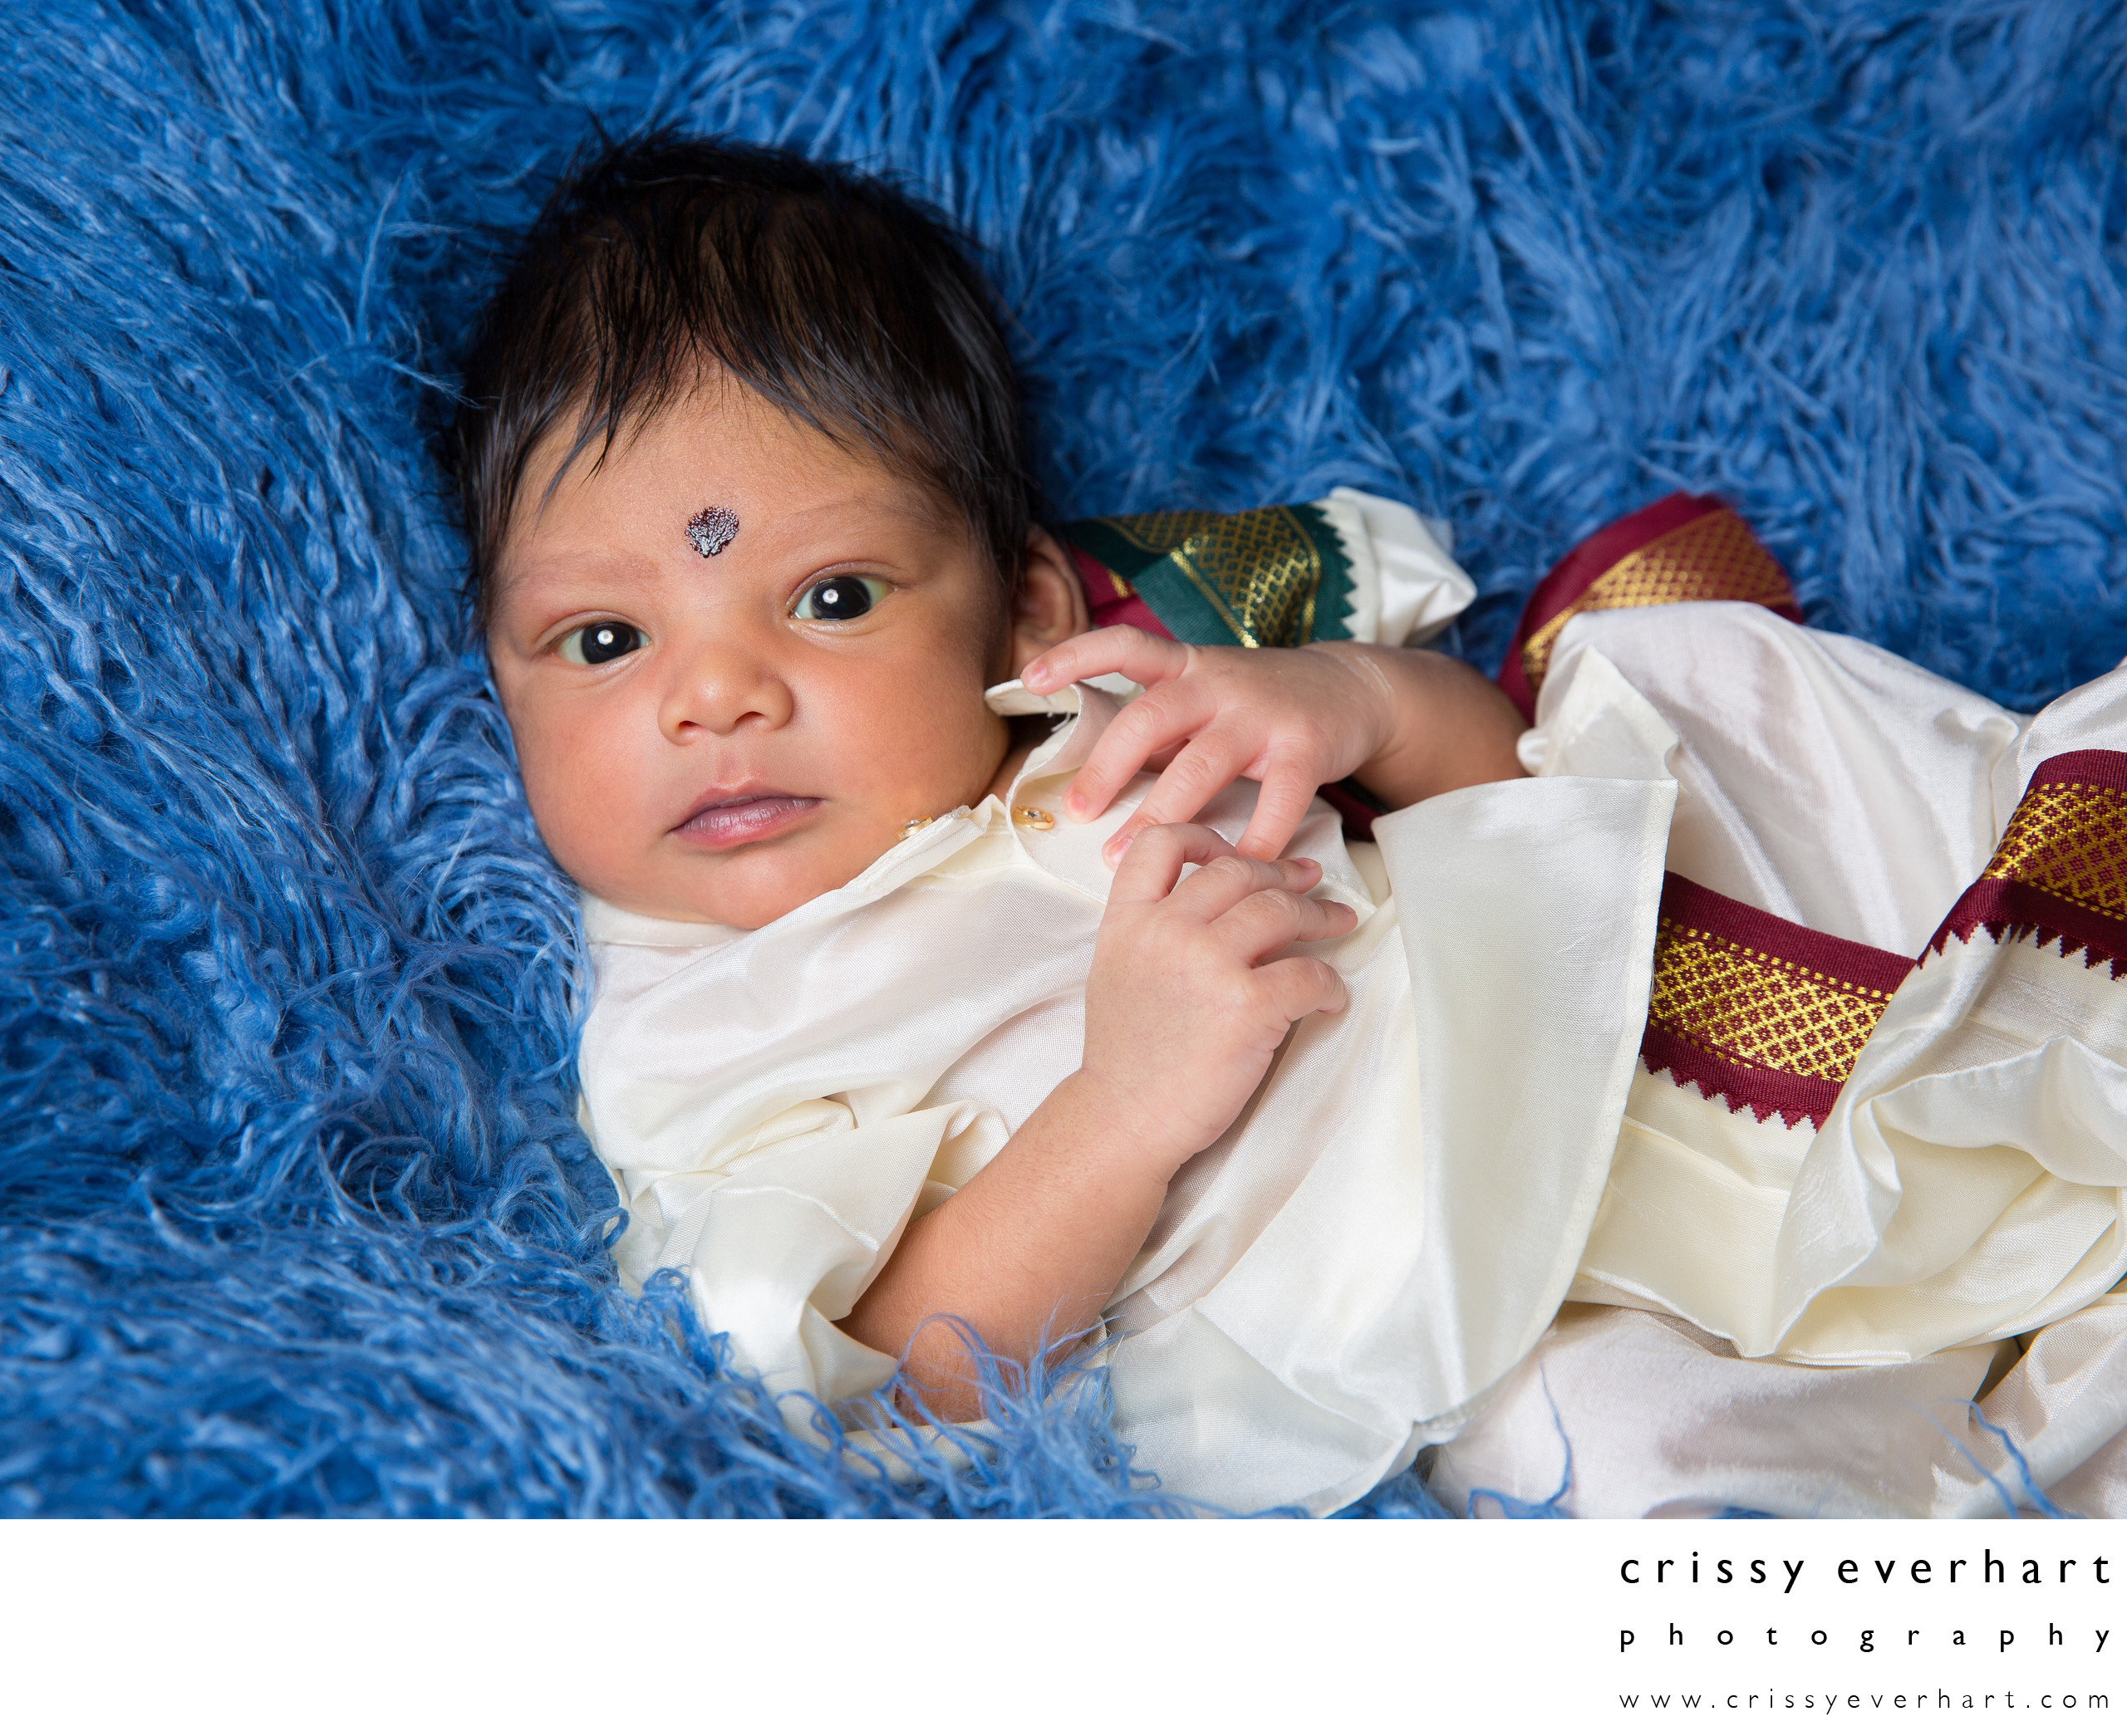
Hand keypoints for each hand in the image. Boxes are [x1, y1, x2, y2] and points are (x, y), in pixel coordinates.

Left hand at [1022, 627, 1396, 864]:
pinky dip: (1253, 840)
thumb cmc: (1259, 703)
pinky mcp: (1306, 748)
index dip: (1076, 655)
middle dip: (1107, 766)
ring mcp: (1263, 714)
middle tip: (1078, 812)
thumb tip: (1093, 776)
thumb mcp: (1205, 695)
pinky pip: (1276, 801)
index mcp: (1187, 666)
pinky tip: (1232, 870)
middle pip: (1150, 718)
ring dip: (1161, 815)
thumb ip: (1159, 727)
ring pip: (1202, 765)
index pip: (1125, 645)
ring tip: (1126, 856)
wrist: (1354, 688)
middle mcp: (1220, 682)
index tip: (1029, 677)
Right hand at [1075, 824, 1353, 1167]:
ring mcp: (1207, 964)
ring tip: (1337, 923)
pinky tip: (1329, 997)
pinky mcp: (1247, 1005)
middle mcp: (1165, 931)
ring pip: (1281, 910)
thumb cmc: (1128, 1057)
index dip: (1206, 836)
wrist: (1124, 1119)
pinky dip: (1329, 983)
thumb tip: (1227, 906)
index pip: (1163, 844)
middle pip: (1240, 871)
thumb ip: (1157, 928)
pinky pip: (1309, 973)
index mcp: (1128, 921)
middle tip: (1310, 884)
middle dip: (1284, 875)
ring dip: (1319, 916)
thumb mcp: (1120, 971)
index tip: (1237, 852)